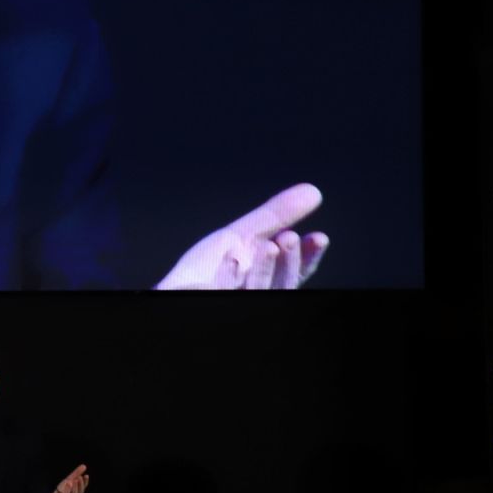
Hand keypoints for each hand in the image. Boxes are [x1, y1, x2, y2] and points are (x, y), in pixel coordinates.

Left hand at [45, 463, 88, 492]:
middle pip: (80, 491)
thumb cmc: (63, 489)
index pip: (84, 487)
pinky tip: (67, 484)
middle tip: (79, 477)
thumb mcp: (69, 480)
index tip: (86, 475)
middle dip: (80, 484)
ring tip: (72, 480)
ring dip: (74, 487)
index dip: (85, 481)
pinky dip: (67, 491)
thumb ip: (76, 473)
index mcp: (78, 491)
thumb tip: (84, 466)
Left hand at [155, 183, 328, 289]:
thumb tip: (314, 191)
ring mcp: (237, 300)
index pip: (296, 273)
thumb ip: (277, 215)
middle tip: (289, 237)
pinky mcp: (212, 301)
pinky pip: (222, 293)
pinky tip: (231, 259)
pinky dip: (229, 277)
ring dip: (265, 268)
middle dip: (289, 261)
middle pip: (282, 283)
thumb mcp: (243, 236)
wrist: (173, 289)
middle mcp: (257, 294)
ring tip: (268, 245)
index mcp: (267, 280)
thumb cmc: (207, 268)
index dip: (309, 257)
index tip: (319, 237)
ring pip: (259, 290)